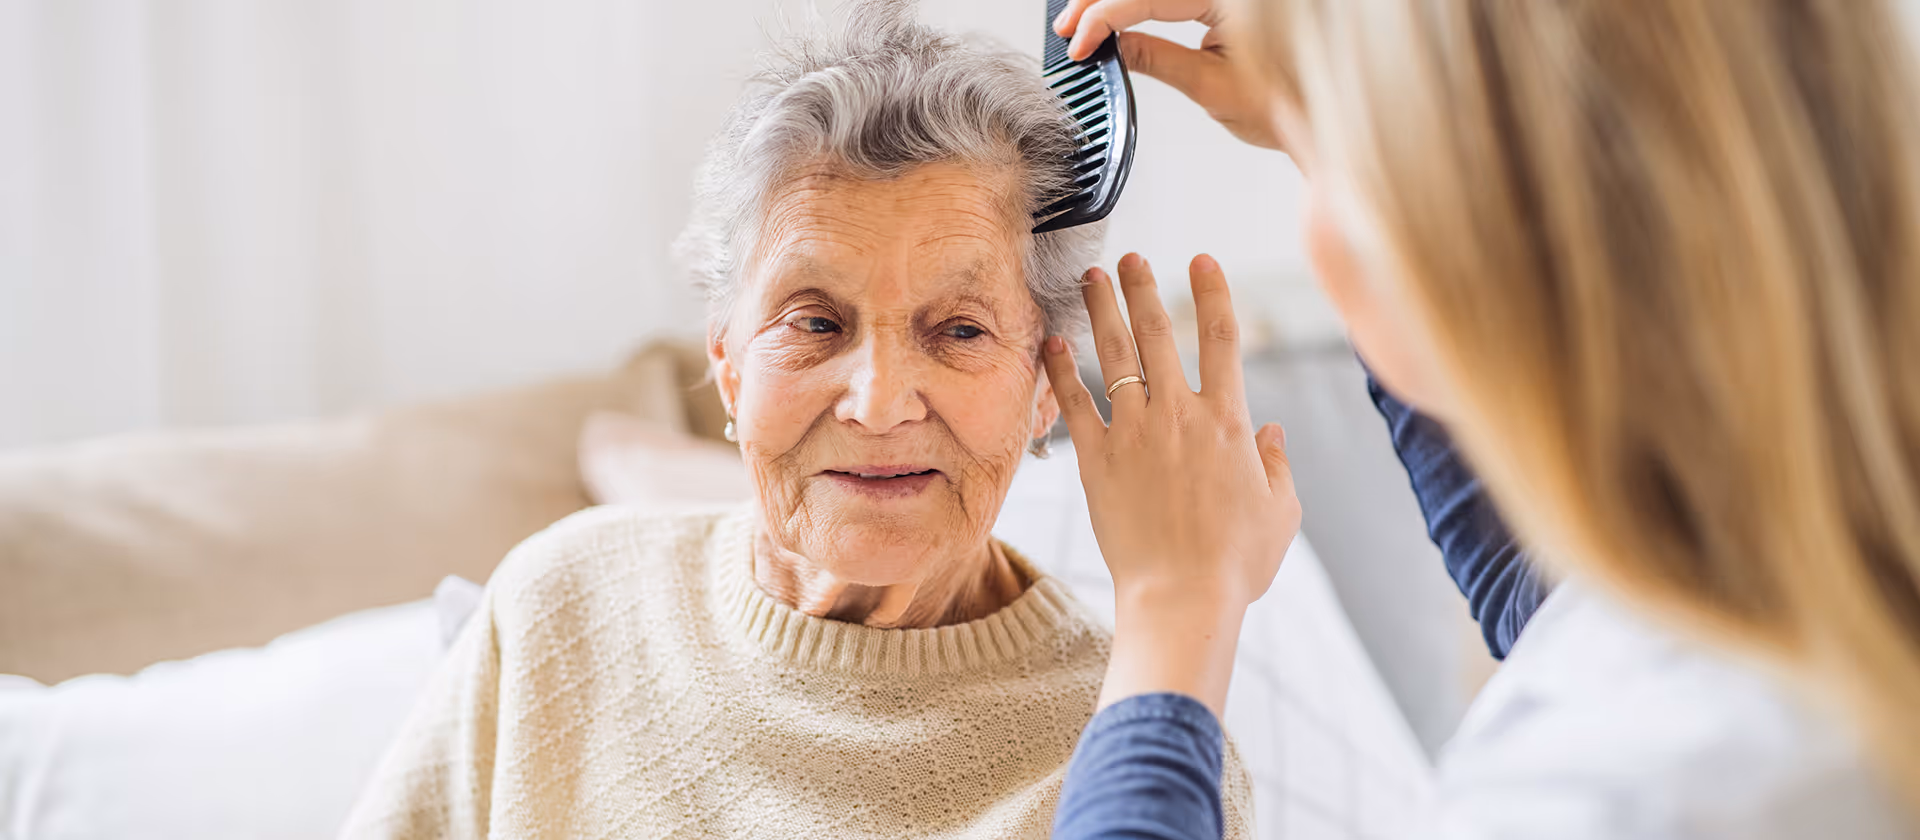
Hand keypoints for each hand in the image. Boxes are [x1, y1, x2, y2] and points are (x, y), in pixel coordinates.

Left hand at [1043, 253, 1300, 714]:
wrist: (1183, 597)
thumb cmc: (1237, 563)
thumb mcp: (1281, 511)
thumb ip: (1278, 465)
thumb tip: (1274, 433)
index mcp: (1229, 422)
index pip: (1222, 338)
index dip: (1212, 292)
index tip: (1200, 260)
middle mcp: (1180, 415)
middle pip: (1159, 332)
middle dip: (1143, 287)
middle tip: (1130, 257)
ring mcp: (1135, 433)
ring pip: (1115, 355)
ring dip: (1101, 310)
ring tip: (1090, 277)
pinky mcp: (1097, 459)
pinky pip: (1075, 402)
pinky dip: (1061, 370)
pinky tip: (1051, 342)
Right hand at [1053, 0, 1287, 150]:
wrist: (1322, 117)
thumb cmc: (1286, 104)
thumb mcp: (1212, 85)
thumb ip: (1157, 59)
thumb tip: (1112, 46)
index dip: (1107, 16)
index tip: (1080, 43)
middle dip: (1102, 0)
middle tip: (1070, 30)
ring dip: (1116, 0)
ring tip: (1083, 24)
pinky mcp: (1224, 2)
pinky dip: (1141, 3)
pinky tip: (1116, 16)